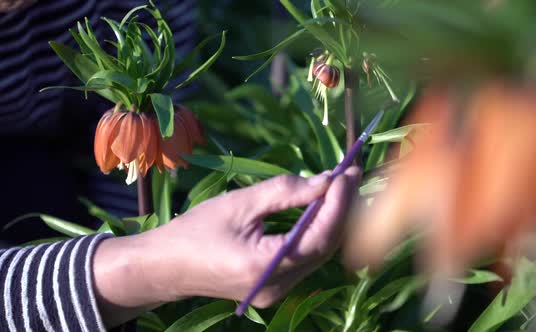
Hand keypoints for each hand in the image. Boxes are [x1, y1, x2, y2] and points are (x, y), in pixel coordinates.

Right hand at [93, 167, 360, 326]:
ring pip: (320, 254)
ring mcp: (278, 291)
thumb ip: (284, 192)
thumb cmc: (196, 230)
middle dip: (341, 209)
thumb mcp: (239, 203)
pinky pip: (306, 258)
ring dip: (332, 219)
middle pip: (326, 247)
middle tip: (348, 175)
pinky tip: (321, 208)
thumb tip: (326, 180)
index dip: (339, 203)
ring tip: (340, 187)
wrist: (166, 267)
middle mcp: (278, 286)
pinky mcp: (275, 287)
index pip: (319, 236)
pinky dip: (317, 232)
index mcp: (265, 266)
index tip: (348, 173)